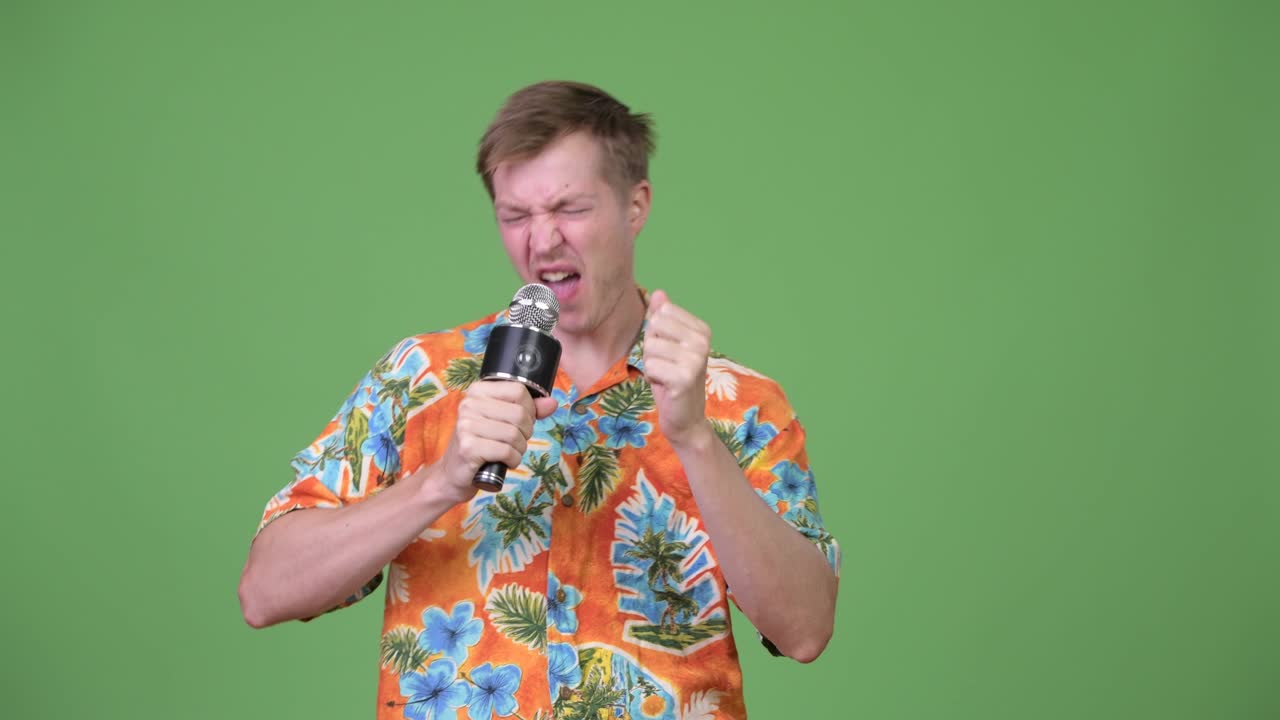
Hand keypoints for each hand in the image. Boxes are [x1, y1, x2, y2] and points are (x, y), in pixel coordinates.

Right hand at [426, 380, 557, 505]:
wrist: (453, 473)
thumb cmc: (481, 443)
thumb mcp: (502, 421)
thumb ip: (528, 410)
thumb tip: (552, 403)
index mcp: (478, 391)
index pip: (518, 391)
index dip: (529, 409)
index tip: (521, 422)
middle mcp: (469, 404)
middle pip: (519, 413)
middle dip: (526, 432)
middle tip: (515, 441)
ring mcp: (466, 426)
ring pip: (514, 434)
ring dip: (519, 449)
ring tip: (508, 452)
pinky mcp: (468, 448)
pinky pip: (507, 452)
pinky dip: (513, 460)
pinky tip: (504, 462)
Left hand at [643, 289, 713, 447]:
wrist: (685, 418)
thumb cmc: (672, 379)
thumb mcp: (666, 344)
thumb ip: (661, 318)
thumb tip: (658, 293)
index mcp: (702, 329)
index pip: (660, 314)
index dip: (655, 335)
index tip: (668, 353)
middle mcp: (703, 341)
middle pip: (654, 327)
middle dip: (651, 349)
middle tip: (665, 366)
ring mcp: (696, 359)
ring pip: (649, 348)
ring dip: (651, 365)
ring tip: (665, 376)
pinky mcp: (684, 378)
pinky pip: (650, 366)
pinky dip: (652, 378)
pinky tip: (666, 386)